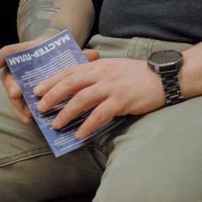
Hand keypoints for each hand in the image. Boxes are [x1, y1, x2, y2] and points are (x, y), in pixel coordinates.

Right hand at [0, 39, 101, 125]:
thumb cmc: (59, 57)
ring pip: (14, 97)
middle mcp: (17, 72)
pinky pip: (20, 107)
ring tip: (26, 114)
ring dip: (18, 106)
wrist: (55, 65)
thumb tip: (95, 54)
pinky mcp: (25, 100)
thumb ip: (78, 53)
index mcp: (23, 56)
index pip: (8, 53)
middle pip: (8, 79)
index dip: (0, 57)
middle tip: (16, 93)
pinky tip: (31, 121)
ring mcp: (19, 87)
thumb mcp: (68, 52)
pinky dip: (24, 114)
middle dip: (11, 86)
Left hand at [31, 55, 165, 139]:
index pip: (69, 71)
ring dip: (66, 112)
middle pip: (70, 83)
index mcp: (99, 66)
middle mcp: (102, 74)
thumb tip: (79, 89)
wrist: (164, 77)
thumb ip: (98, 75)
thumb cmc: (139, 75)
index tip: (37, 90)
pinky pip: (100, 114)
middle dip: (52, 96)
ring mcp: (112, 87)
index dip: (51, 80)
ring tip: (56, 125)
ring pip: (82, 99)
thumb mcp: (115, 68)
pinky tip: (80, 135)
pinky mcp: (122, 100)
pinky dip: (88, 125)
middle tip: (41, 109)